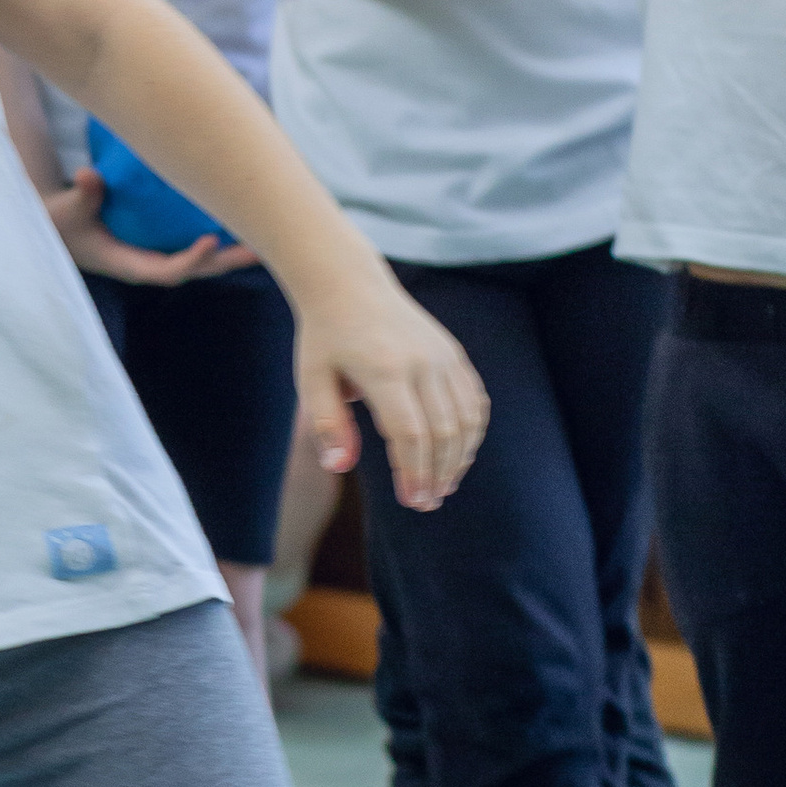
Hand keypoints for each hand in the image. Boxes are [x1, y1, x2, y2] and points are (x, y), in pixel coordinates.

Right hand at [48, 164, 256, 286]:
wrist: (57, 226)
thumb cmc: (61, 220)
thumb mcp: (65, 209)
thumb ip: (81, 195)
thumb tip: (88, 176)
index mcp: (129, 264)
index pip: (168, 270)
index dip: (193, 259)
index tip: (213, 240)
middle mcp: (147, 263)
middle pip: (196, 269)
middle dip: (227, 260)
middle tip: (259, 247)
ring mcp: (155, 254)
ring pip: (201, 259)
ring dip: (231, 251)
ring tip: (265, 236)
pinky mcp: (158, 242)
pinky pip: (194, 242)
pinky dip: (219, 234)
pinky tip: (240, 217)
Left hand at [296, 269, 486, 511]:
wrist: (348, 284)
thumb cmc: (324, 337)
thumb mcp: (311, 379)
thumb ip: (326, 425)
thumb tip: (340, 468)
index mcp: (384, 369)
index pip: (410, 432)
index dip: (415, 471)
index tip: (412, 501)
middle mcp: (422, 361)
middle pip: (443, 431)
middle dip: (438, 473)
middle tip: (426, 502)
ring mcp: (443, 356)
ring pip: (466, 419)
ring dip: (459, 458)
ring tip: (442, 486)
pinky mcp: (454, 353)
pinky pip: (474, 400)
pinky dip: (471, 432)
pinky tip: (457, 455)